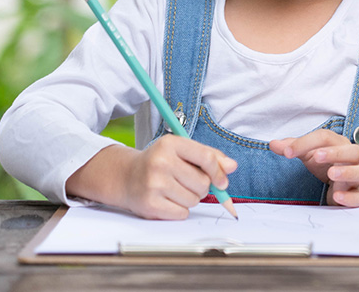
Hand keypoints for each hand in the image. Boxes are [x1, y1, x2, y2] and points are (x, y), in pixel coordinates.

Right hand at [67, 135, 237, 219]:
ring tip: (175, 190)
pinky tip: (167, 201)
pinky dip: (179, 211)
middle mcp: (161, 162)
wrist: (126, 177)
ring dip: (190, 199)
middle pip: (203, 183)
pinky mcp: (149, 205)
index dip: (219, 172)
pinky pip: (182, 214)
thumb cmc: (161, 163)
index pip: (207, 158)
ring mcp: (154, 184)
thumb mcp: (182, 152)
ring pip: (194, 200)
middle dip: (201, 187)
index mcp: (171, 144)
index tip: (222, 182)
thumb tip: (232, 167)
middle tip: (186, 183)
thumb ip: (210, 157)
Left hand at [269, 129, 358, 206]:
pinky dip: (350, 198)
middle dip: (335, 153)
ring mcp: (358, 177)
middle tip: (316, 156)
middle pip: (352, 151)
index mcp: (339, 144)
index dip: (306, 142)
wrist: (355, 183)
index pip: (326, 137)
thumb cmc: (331, 164)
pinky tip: (337, 197)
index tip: (287, 152)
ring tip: (331, 174)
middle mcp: (352, 159)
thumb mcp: (311, 154)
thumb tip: (273, 144)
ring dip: (348, 172)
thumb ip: (295, 148)